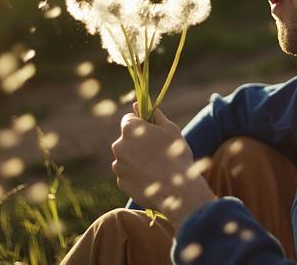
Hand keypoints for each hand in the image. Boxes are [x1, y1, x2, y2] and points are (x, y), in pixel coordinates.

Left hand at [111, 107, 215, 225]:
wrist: (178, 191)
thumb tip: (139, 105)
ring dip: (137, 159)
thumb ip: (154, 116)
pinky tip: (152, 179)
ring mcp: (118, 166)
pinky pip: (128, 174)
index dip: (141, 124)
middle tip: (158, 151)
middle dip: (138, 142)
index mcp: (130, 129)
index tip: (152, 131)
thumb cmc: (177, 156)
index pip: (129, 119)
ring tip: (157, 167)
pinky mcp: (121, 183)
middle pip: (127, 139)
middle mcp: (119, 146)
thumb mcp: (171, 130)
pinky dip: (137, 175)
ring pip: (127, 157)